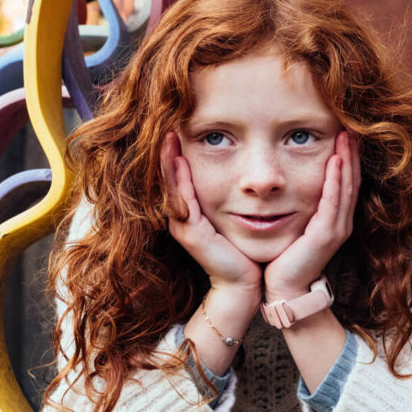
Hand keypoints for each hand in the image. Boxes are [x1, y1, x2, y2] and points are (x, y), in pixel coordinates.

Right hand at [160, 132, 262, 297]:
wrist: (244, 286)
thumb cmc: (243, 252)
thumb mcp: (234, 219)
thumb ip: (232, 200)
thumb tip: (245, 177)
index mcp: (191, 214)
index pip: (178, 178)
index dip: (174, 154)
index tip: (176, 128)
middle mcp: (182, 219)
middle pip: (169, 179)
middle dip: (167, 152)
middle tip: (167, 125)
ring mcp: (184, 227)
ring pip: (172, 187)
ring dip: (169, 161)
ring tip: (169, 137)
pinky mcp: (192, 234)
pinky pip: (183, 200)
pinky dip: (180, 179)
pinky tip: (181, 160)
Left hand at [264, 130, 360, 299]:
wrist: (286, 289)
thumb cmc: (285, 259)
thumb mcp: (296, 227)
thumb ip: (300, 208)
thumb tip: (288, 185)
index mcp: (335, 220)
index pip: (345, 182)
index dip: (348, 158)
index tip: (345, 134)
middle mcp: (341, 222)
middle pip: (351, 180)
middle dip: (351, 153)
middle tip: (352, 127)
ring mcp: (336, 228)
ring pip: (345, 187)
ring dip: (347, 160)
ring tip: (346, 136)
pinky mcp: (326, 234)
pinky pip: (333, 201)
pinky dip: (335, 180)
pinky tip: (335, 161)